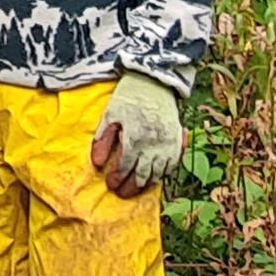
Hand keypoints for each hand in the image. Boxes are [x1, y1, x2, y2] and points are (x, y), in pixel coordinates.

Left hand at [90, 70, 186, 196]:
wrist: (155, 82)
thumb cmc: (128, 98)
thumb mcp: (110, 115)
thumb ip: (103, 140)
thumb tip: (97, 164)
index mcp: (135, 139)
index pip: (125, 167)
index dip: (117, 178)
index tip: (110, 184)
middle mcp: (154, 145)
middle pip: (143, 175)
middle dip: (131, 187)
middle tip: (121, 193)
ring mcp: (169, 144)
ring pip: (159, 173)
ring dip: (146, 184)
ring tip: (136, 189)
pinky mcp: (178, 141)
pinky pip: (173, 165)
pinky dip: (163, 174)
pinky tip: (154, 177)